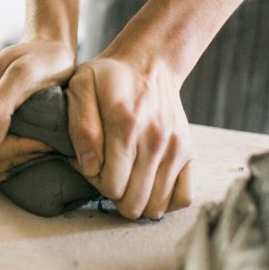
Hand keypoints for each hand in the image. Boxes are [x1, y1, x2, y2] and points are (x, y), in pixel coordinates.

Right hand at [0, 38, 74, 182]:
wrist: (50, 53)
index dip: (15, 151)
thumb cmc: (43, 60)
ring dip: (10, 164)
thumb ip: (0, 105)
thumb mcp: (24, 74)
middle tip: (41, 146)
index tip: (45, 141)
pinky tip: (27, 149)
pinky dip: (7, 163)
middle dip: (11, 160)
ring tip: (36, 147)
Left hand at [66, 53, 192, 219]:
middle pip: (134, 202)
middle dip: (115, 196)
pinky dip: (165, 200)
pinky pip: (184, 197)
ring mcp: (175, 148)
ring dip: (138, 201)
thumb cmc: (108, 78)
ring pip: (157, 206)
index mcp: (125, 126)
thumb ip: (80, 127)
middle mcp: (155, 140)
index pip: (112, 186)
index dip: (96, 183)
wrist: (149, 63)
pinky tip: (149, 185)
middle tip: (108, 175)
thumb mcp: (81, 87)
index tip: (93, 166)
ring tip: (127, 180)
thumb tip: (89, 166)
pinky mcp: (188, 152)